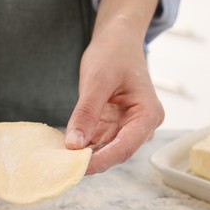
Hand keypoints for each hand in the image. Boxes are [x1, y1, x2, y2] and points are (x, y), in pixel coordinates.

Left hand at [65, 32, 163, 173]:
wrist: (116, 41)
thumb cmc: (113, 53)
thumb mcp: (97, 80)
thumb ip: (87, 113)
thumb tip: (73, 144)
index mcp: (148, 114)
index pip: (125, 146)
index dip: (101, 160)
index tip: (77, 168)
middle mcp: (141, 125)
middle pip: (116, 152)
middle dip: (91, 161)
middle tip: (63, 168)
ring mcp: (126, 126)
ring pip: (105, 149)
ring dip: (84, 155)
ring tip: (61, 160)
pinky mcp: (112, 124)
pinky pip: (97, 140)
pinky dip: (82, 145)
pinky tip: (65, 149)